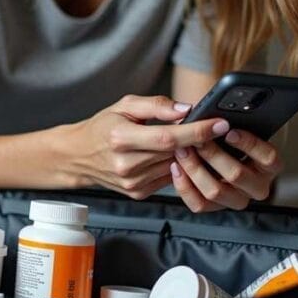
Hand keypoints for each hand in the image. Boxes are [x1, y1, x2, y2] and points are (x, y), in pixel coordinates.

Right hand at [59, 94, 233, 199]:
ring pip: (176, 167)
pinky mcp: (138, 192)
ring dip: (189, 154)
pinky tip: (174, 155)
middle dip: (198, 140)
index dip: (197, 131)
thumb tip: (186, 109)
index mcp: (121, 137)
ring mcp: (133, 182)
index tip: (219, 123)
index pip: (168, 137)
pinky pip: (169, 178)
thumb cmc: (103, 126)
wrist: (78, 156)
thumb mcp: (125, 105)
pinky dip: (177, 165)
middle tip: (211, 127)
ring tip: (192, 140)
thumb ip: (156, 105)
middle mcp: (126, 164)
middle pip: (176, 153)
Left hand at [170, 128, 282, 211]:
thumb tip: (212, 115)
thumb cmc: (221, 135)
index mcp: (268, 165)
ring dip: (195, 169)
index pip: (269, 157)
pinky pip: (200, 204)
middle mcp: (256, 185)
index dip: (249, 144)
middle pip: (237, 175)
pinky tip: (177, 168)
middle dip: (212, 155)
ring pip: (215, 191)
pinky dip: (185, 186)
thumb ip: (222, 119)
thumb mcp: (227, 124)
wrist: (207, 150)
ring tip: (182, 151)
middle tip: (197, 140)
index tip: (229, 131)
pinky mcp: (215, 207)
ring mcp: (236, 198)